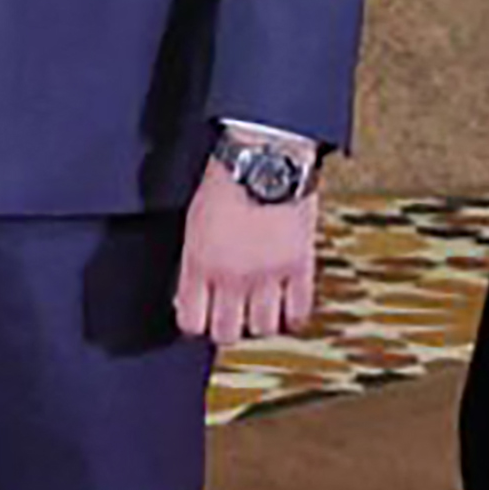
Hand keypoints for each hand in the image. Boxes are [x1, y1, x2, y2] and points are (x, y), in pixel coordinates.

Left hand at [173, 153, 320, 344]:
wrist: (264, 156)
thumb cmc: (225, 180)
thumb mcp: (194, 223)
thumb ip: (193, 262)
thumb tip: (190, 295)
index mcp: (199, 262)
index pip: (191, 321)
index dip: (194, 323)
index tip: (200, 317)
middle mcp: (231, 275)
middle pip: (227, 333)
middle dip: (226, 328)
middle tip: (230, 316)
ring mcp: (267, 274)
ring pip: (263, 329)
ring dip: (260, 323)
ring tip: (259, 309)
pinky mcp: (298, 267)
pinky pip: (298, 312)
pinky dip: (293, 317)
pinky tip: (286, 309)